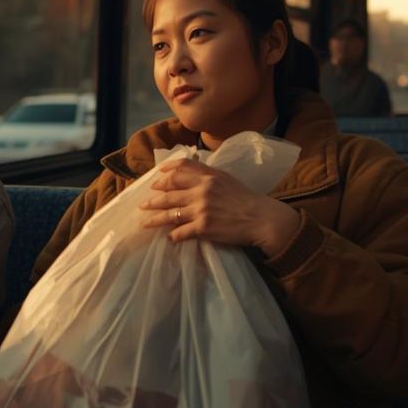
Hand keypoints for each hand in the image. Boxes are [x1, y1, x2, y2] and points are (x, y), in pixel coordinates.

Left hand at [139, 158, 300, 256]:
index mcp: (208, 176)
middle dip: (153, 199)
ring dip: (155, 219)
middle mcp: (201, 190)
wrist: (263, 219)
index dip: (164, 174)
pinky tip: (169, 238)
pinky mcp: (203, 227)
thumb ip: (207, 174)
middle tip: (144, 204)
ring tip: (145, 222)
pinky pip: (180, 232)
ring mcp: (200, 209)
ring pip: (169, 213)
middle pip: (169, 192)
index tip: (155, 179)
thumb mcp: (227, 178)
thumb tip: (189, 172)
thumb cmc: (246, 199)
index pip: (180, 169)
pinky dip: (172, 236)